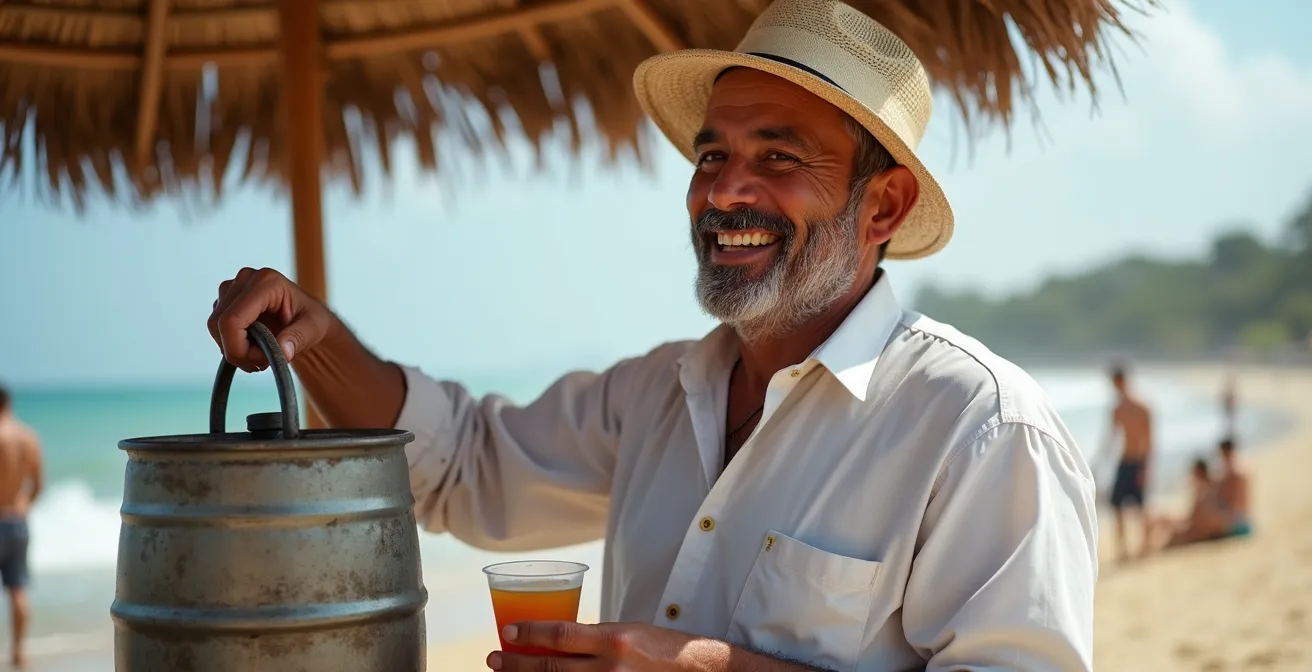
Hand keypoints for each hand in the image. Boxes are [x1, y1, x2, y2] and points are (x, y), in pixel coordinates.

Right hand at [207, 267, 331, 371]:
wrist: (304, 316)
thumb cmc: (310, 319)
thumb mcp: (313, 329)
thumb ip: (298, 338)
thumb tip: (283, 351)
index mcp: (266, 282)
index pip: (232, 320)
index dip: (238, 348)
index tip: (261, 362)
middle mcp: (245, 279)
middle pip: (218, 325)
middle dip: (237, 351)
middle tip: (263, 362)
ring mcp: (232, 287)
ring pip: (215, 328)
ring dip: (234, 348)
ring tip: (261, 353)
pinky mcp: (225, 299)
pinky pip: (217, 328)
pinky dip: (231, 343)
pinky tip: (252, 346)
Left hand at [488, 621, 725, 671]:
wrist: (699, 671)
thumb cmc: (662, 648)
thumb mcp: (628, 632)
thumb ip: (595, 639)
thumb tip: (559, 642)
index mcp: (614, 640)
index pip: (562, 634)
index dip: (530, 633)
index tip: (507, 632)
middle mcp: (611, 667)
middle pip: (551, 668)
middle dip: (516, 665)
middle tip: (494, 659)